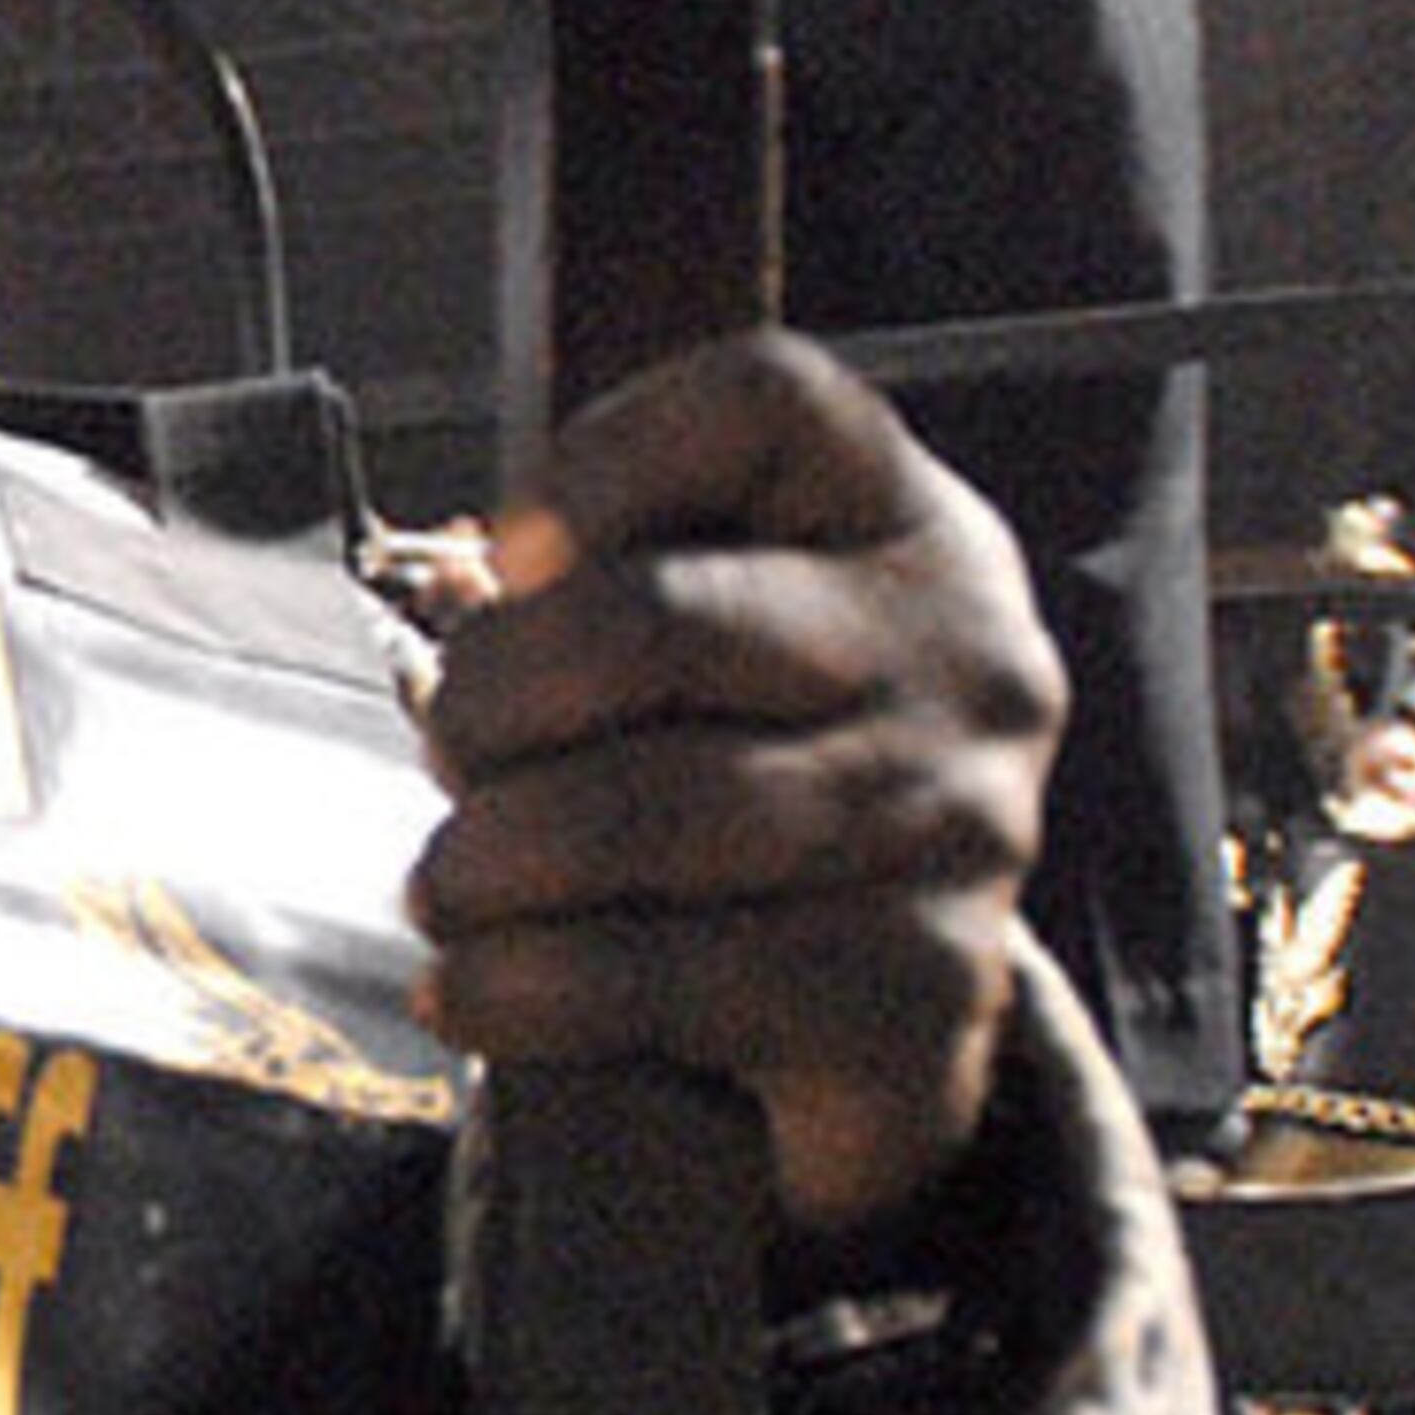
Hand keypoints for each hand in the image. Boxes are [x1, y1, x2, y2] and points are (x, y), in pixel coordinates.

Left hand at [408, 329, 1064, 1231]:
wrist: (869, 1015)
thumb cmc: (736, 775)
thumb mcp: (701, 640)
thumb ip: (604, 584)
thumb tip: (473, 594)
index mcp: (907, 523)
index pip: (768, 400)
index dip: (602, 456)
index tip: (512, 552)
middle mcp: (967, 657)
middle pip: (656, 621)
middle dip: (492, 700)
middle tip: (451, 756)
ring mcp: (961, 827)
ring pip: (650, 814)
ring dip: (490, 860)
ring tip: (447, 888)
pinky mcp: (922, 992)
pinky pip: (669, 978)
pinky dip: (525, 987)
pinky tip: (469, 988)